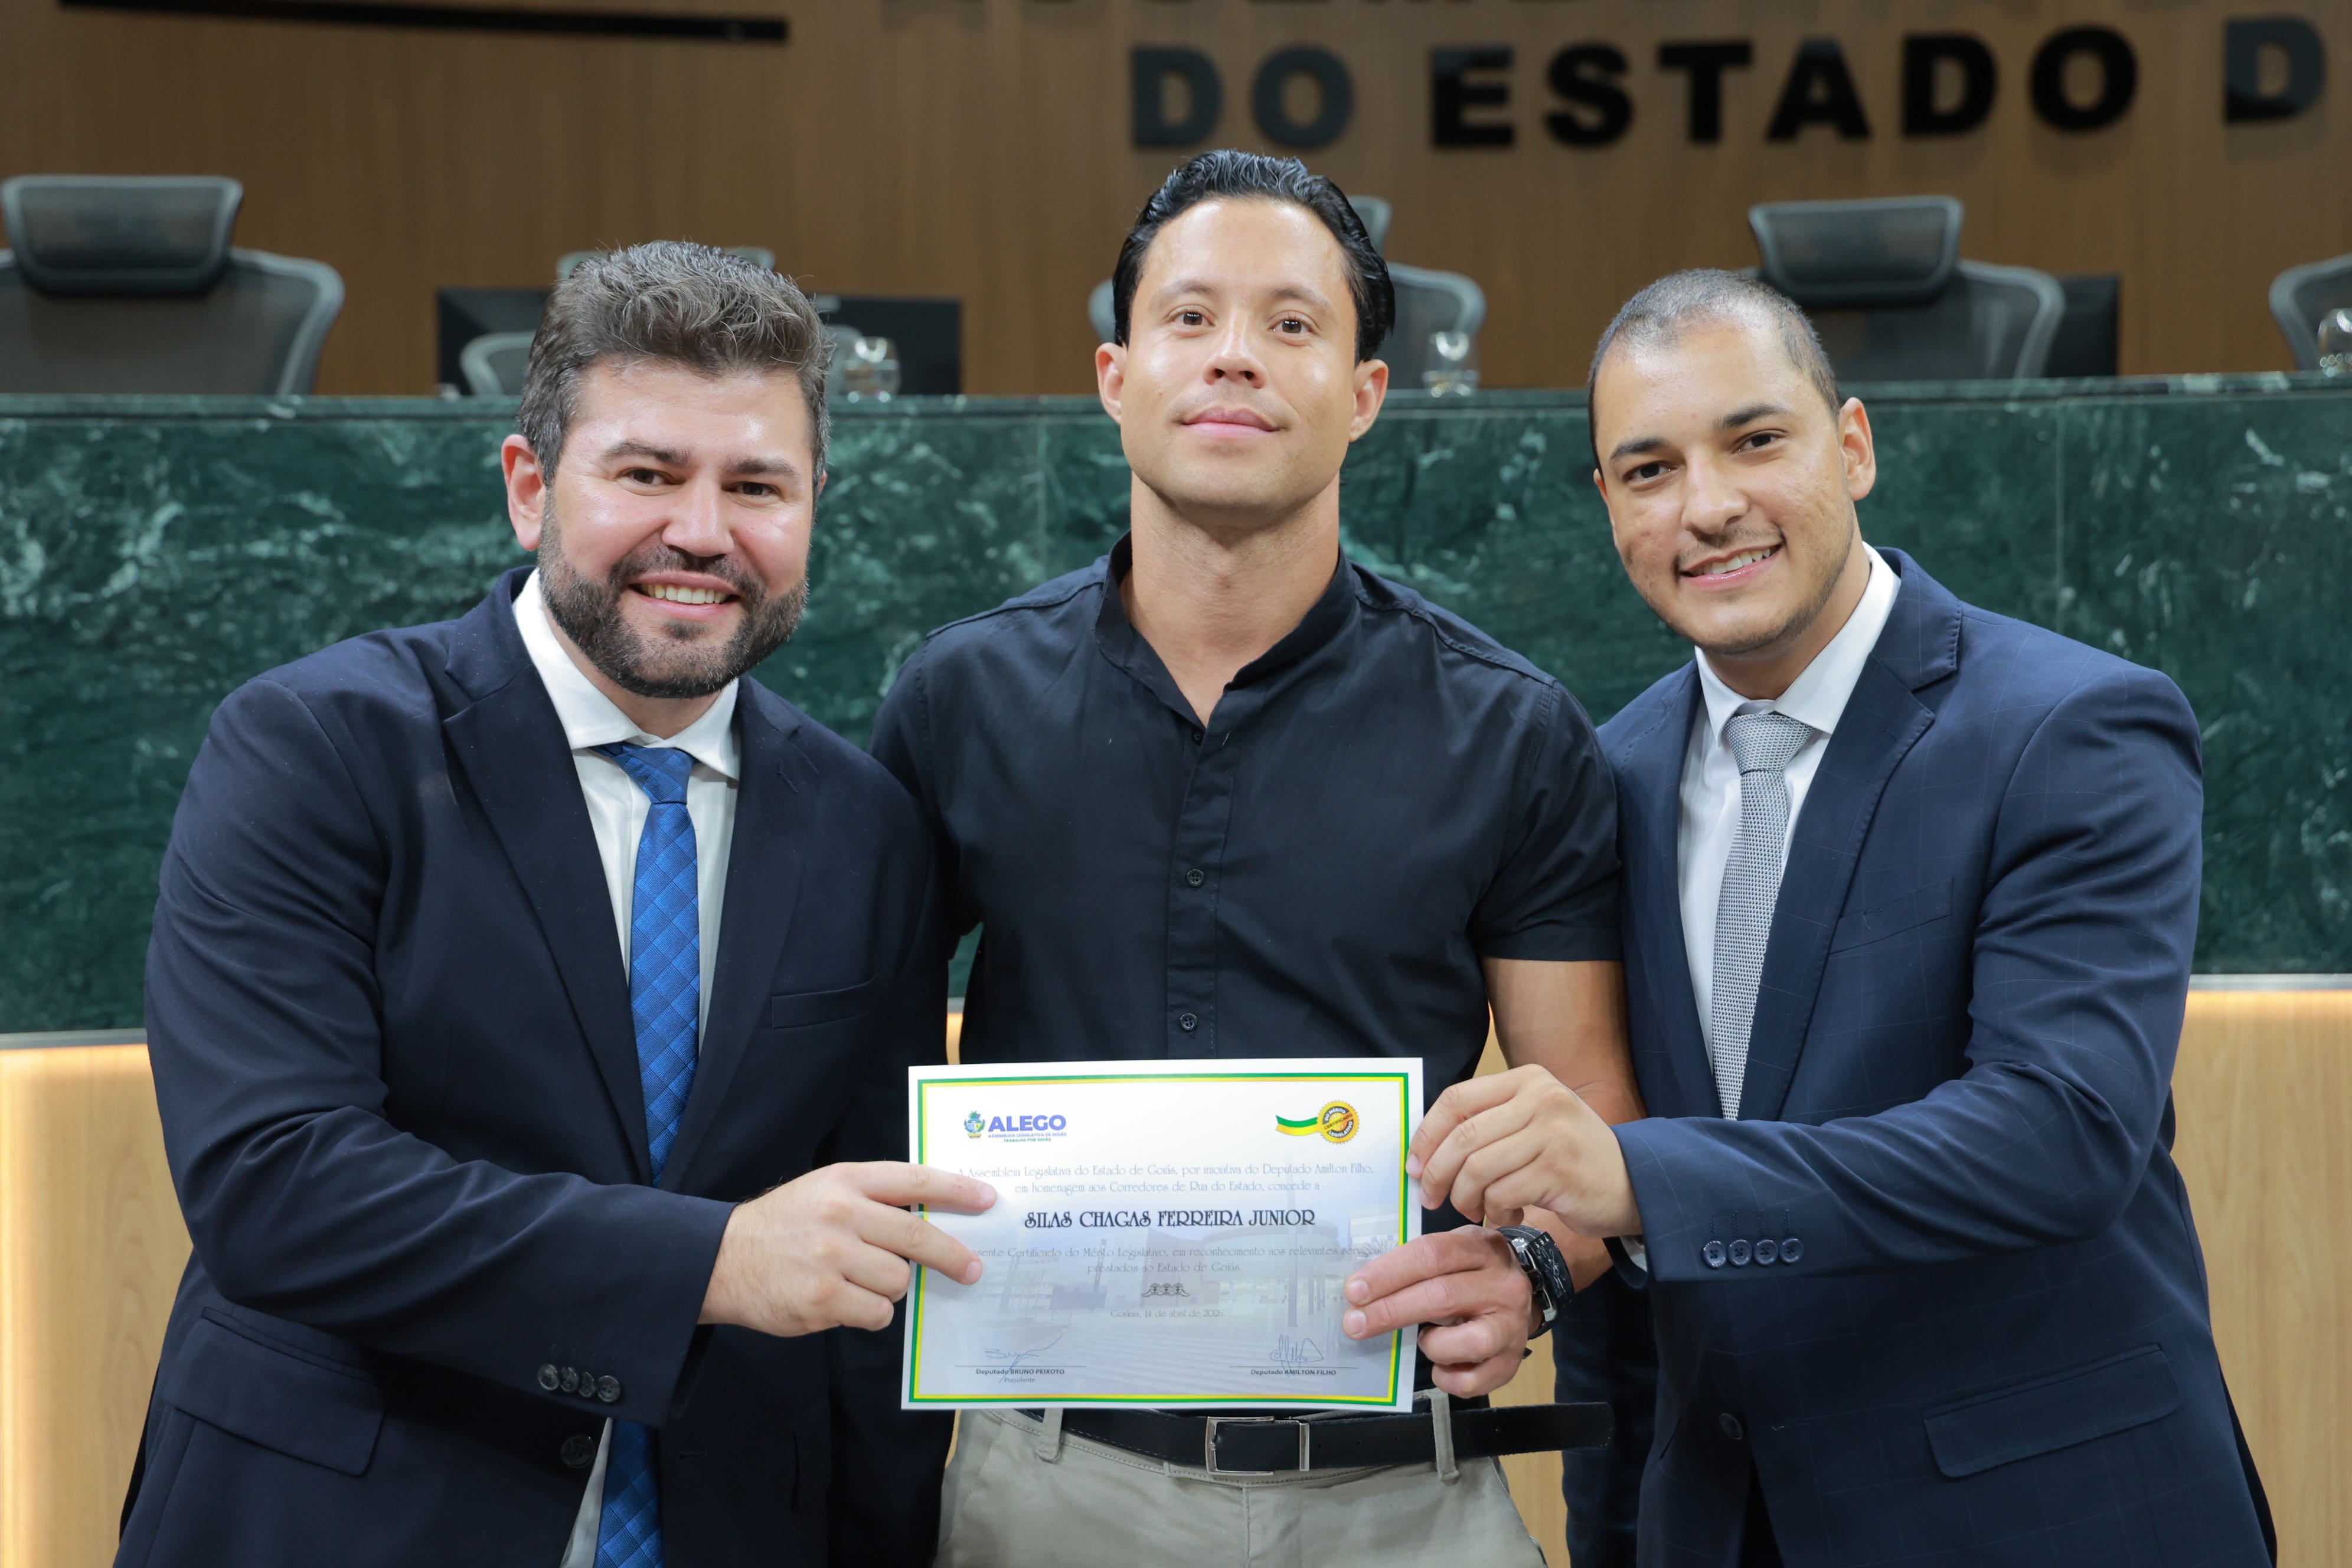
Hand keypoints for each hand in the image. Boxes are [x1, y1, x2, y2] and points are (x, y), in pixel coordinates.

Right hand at [699, 1162, 995, 1336]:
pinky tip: (845, 1303)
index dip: (958, 1191)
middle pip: (918, 1236)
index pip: (915, 1181)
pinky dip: (870, 1314)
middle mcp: (841, 1214)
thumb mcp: (827, 1190)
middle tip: (972, 1269)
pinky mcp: (822, 1299)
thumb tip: (937, 1217)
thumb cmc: (786, 1225)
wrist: (723, 1259)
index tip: (989, 1201)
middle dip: (952, 1256)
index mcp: (847, 1180)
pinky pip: (876, 1313)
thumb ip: (875, 1198)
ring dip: (890, 1288)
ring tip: (861, 1282)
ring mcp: (831, 1258)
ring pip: (898, 1281)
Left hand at [1338, 1229, 1532, 1397]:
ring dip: (1433, 1345)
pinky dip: (1447, 1377)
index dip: (1388, 1273)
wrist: (1522, 1292)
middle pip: (1442, 1296)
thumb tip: (1362, 1292)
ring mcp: (1511, 1325)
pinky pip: (1474, 1381)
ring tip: (1423, 1340)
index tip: (1355, 1291)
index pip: (1431, 1254)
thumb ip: (1414, 1264)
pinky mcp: (1512, 1362)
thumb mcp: (1451, 1251)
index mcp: (1481, 1248)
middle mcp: (1502, 1285)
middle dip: (1391, 1311)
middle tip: (1355, 1323)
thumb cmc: (1472, 1271)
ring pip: (1470, 1342)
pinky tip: (1440, 1364)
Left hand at [1410, 1065, 1641, 1237]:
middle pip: (1462, 1136)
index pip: (1456, 1099)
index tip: (1414, 1164)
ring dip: (1465, 1198)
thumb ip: (1490, 1123)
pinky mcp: (1558, 1171)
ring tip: (1475, 1209)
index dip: (1426, 1134)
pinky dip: (1495, 1211)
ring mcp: (1551, 1133)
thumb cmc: (1571, 1156)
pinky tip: (1508, 1215)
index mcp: (1528, 1080)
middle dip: (1436, 1173)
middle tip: (1430, 1197)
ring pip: (1477, 1168)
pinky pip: (1501, 1193)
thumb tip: (1425, 1150)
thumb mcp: (1534, 1122)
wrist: (1633, 1182)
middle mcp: (1540, 1099)